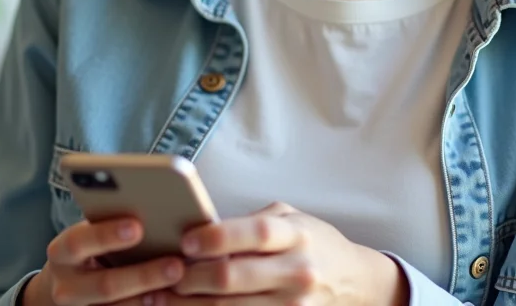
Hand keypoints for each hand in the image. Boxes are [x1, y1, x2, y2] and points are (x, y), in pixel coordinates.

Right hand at [24, 218, 185, 305]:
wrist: (68, 286)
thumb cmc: (89, 249)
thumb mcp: (89, 235)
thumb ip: (109, 225)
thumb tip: (156, 211)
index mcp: (62, 253)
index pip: (79, 243)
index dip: (106, 235)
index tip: (137, 227)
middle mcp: (66, 287)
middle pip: (105, 285)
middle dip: (143, 276)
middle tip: (176, 265)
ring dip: (153, 298)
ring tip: (183, 285)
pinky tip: (175, 299)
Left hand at [167, 202, 406, 305]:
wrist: (356, 282)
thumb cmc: (313, 243)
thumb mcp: (291, 218)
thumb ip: (250, 222)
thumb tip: (199, 226)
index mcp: (296, 235)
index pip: (255, 234)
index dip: (217, 237)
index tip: (185, 239)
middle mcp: (298, 271)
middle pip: (234, 278)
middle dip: (190, 277)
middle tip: (162, 272)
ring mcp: (294, 305)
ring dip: (189, 304)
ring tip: (160, 296)